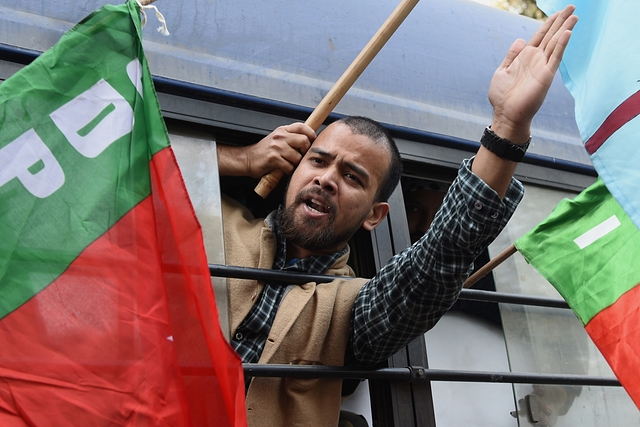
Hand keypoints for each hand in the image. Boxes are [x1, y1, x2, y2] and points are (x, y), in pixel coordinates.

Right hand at [217, 123, 314, 177]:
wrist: (248, 159)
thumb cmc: (265, 151)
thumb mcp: (278, 139)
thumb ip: (291, 137)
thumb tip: (309, 140)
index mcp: (282, 130)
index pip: (302, 127)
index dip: (310, 134)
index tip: (311, 141)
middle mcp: (280, 136)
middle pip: (304, 141)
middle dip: (304, 151)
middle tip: (299, 155)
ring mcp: (276, 147)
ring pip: (297, 156)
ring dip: (295, 163)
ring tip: (288, 163)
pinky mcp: (273, 158)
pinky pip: (289, 166)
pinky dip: (288, 170)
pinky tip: (282, 168)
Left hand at [488, 5, 577, 142]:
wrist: (506, 114)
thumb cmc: (502, 96)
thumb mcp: (502, 71)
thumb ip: (511, 55)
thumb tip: (521, 40)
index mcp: (525, 57)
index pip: (540, 36)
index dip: (549, 23)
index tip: (558, 12)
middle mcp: (536, 60)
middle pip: (551, 36)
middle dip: (561, 21)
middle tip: (572, 7)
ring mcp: (542, 67)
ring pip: (556, 43)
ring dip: (565, 29)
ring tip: (574, 15)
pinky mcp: (546, 76)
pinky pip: (555, 57)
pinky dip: (561, 45)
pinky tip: (567, 33)